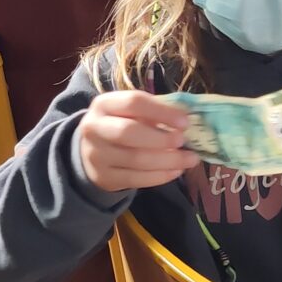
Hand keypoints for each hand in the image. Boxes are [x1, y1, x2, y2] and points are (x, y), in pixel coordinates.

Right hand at [78, 92, 199, 193]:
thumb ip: (154, 112)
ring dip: (168, 160)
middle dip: (161, 138)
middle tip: (182, 141)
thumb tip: (185, 120)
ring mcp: (96, 155)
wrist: (91, 152)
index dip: (161, 112)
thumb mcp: (129, 112)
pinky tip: (176, 171)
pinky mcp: (104, 177)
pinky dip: (160, 176)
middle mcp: (94, 128)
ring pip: (136, 159)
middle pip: (129, 132)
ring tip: (190, 159)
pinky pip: (136, 179)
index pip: (133, 102)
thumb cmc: (119, 125)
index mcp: (104, 104)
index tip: (184, 121)